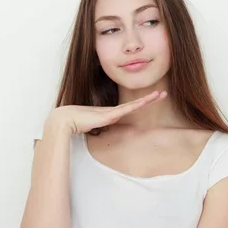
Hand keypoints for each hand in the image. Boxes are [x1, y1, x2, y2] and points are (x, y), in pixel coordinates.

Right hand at [48, 90, 167, 134]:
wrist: (65, 119)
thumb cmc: (75, 123)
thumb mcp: (91, 128)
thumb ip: (98, 130)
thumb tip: (100, 133)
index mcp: (111, 114)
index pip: (131, 108)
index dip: (142, 103)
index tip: (152, 98)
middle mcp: (113, 111)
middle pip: (136, 104)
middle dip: (150, 98)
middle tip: (163, 93)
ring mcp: (112, 112)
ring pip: (134, 105)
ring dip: (147, 100)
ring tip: (160, 94)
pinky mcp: (108, 115)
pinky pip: (126, 110)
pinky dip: (136, 106)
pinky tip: (145, 102)